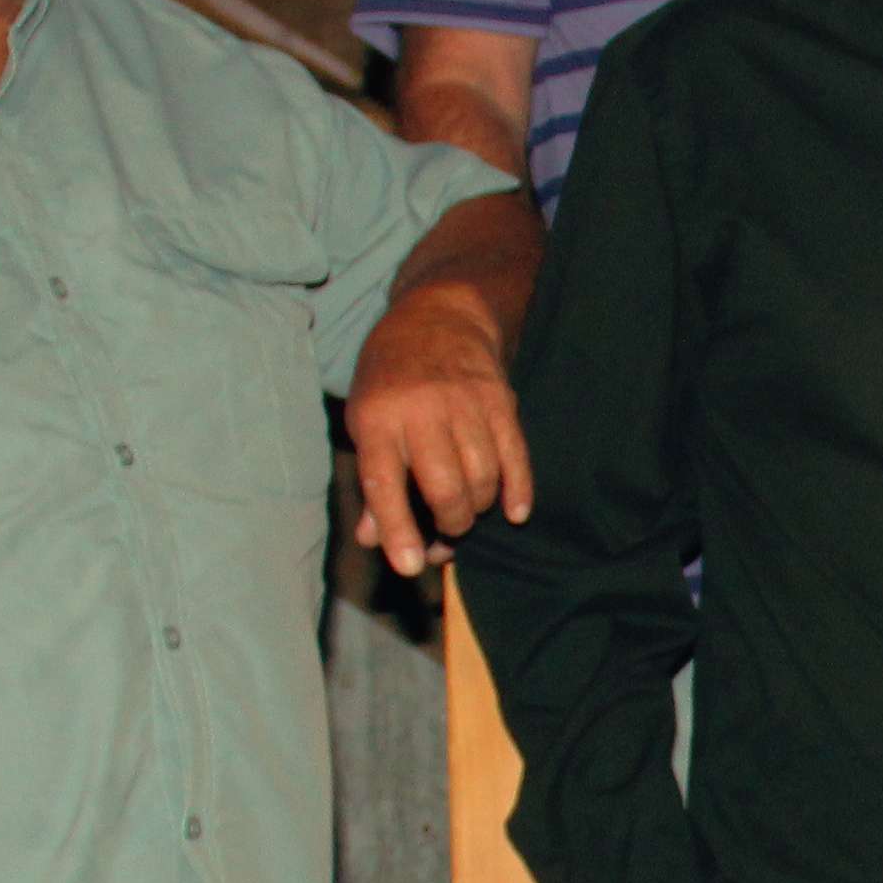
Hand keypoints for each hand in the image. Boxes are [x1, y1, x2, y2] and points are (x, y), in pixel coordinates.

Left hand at [344, 282, 531, 578]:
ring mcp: (464, 403)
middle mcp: (420, 410)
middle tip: (449, 529)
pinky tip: (514, 512)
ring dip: (479, 508)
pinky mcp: (500, 400)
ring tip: (470, 510)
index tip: (411, 565)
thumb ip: (373, 482)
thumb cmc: (391, 379)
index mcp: (377, 418)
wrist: (437, 317)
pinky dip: (518, 491)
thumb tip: (374, 539)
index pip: (384, 483)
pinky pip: (516, 457)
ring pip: (482, 476)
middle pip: (444, 486)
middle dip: (451, 522)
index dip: (398, 528)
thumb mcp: (365, 421)